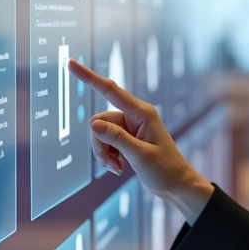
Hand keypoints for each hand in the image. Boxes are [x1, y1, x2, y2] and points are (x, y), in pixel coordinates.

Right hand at [68, 59, 214, 223]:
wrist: (176, 185)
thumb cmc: (165, 169)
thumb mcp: (140, 155)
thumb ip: (116, 138)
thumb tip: (93, 125)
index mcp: (142, 112)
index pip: (110, 90)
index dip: (88, 77)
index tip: (71, 64)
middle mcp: (135, 116)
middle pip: (100, 121)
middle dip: (100, 143)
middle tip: (110, 162)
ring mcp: (130, 127)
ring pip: (100, 133)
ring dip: (104, 152)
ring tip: (117, 167)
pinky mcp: (127, 138)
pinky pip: (106, 142)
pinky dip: (108, 156)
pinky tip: (119, 167)